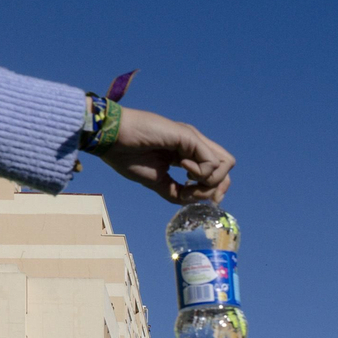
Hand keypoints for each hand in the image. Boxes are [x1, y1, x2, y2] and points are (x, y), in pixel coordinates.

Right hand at [97, 105, 234, 204]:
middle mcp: (193, 145)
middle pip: (226, 167)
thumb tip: (194, 201)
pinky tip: (181, 168)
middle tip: (196, 194)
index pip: (216, 171)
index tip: (195, 198)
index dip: (213, 189)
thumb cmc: (127, 156)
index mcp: (186, 153)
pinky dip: (200, 173)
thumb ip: (177, 192)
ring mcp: (193, 139)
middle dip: (217, 187)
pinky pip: (211, 162)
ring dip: (209, 181)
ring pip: (224, 164)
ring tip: (187, 181)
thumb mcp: (157, 182)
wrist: (110, 138)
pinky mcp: (189, 136)